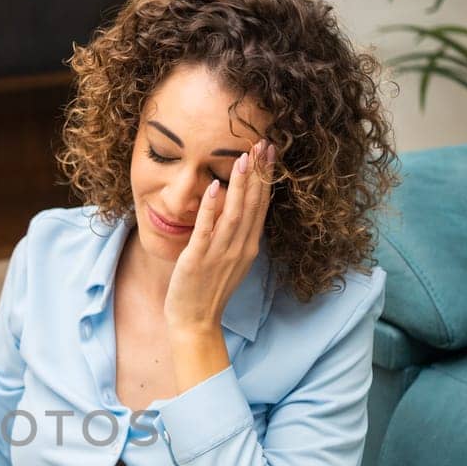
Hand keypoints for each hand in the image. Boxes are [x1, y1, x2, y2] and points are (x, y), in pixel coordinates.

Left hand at [163, 138, 275, 337]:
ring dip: (240, 184)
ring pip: (235, 212)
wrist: (195, 321)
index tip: (271, 152)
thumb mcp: (229, 260)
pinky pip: (206, 229)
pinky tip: (213, 187)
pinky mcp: (198, 258)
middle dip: (260, 173)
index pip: (262, 205)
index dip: (266, 177)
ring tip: (244, 157)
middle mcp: (240, 247)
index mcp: (248, 246)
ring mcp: (220, 253)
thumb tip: (236, 209)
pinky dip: (210, 208)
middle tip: (265, 143)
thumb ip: (235, 235)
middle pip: (254, 204)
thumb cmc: (209, 290)